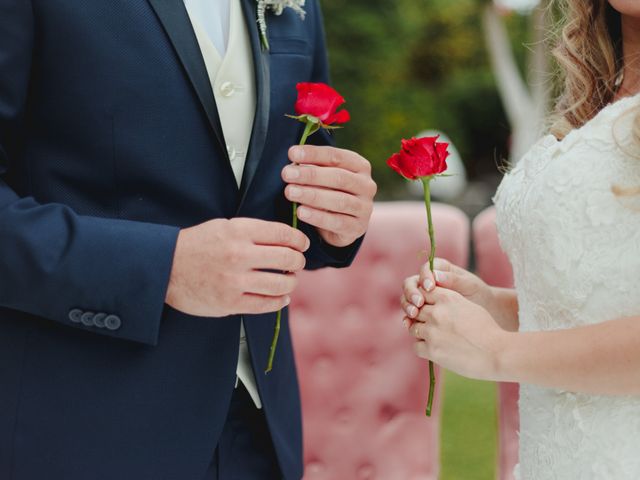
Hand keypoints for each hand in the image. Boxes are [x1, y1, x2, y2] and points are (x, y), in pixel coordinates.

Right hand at [166, 218, 309, 316]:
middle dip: (298, 261)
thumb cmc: (197, 245)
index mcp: (239, 231)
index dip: (299, 240)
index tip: (302, 244)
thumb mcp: (224, 226)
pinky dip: (280, 301)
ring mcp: (235, 280)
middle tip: (296, 263)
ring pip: (281, 283)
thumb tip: (286, 240)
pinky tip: (281, 297)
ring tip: (288, 280)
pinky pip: (266, 304)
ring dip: (291, 282)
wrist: (165, 267)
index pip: (283, 234)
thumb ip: (254, 232)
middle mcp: (239, 254)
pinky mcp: (230, 302)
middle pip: (287, 258)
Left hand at [282, 145, 375, 247]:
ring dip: (312, 196)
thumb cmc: (329, 193)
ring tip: (290, 192)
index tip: (292, 154)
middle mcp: (366, 185)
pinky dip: (317, 217)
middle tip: (287, 174)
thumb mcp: (323, 178)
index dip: (314, 154)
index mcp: (359, 166)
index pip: (336, 156)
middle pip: (339, 178)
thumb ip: (312, 168)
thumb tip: (293, 163)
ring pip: (340, 201)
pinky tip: (301, 212)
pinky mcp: (357, 228)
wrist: (342, 225)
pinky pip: (337, 222)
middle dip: (311, 175)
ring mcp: (364, 208)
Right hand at [401, 257, 494, 319]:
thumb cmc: (478, 295)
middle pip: (410, 283)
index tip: (430, 287)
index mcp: (438, 269)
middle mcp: (426, 281)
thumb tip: (435, 275)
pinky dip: (407, 318)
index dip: (424, 277)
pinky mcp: (421, 312)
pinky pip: (410, 313)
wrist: (483, 312)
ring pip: (407, 298)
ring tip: (414, 314)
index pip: (425, 270)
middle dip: (411, 293)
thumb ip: (453, 280)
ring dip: (407, 305)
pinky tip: (409, 324)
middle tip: (418, 303)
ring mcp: (422, 297)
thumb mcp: (470, 286)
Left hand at [405, 287, 508, 380]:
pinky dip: (422, 348)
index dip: (423, 300)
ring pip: (413, 328)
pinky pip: (416, 346)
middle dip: (420, 317)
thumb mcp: (469, 307)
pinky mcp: (432, 350)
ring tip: (433, 338)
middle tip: (430, 326)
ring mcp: (432, 331)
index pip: (422, 292)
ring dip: (420, 333)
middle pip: (415, 310)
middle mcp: (437, 312)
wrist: (497, 353)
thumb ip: (449, 302)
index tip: (427, 308)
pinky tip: (433, 349)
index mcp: (447, 298)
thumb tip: (434, 305)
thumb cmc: (488, 330)